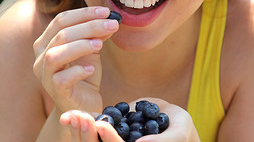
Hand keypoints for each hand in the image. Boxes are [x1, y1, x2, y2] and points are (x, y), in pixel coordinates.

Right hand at [32, 6, 118, 113]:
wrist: (83, 104)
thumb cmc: (84, 74)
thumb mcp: (91, 50)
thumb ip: (96, 34)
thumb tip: (109, 19)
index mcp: (46, 41)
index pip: (61, 20)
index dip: (84, 14)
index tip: (106, 12)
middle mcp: (40, 57)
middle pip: (61, 35)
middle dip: (89, 26)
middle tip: (112, 24)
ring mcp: (45, 75)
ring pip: (55, 55)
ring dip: (79, 46)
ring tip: (100, 44)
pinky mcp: (55, 92)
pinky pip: (61, 79)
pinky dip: (77, 71)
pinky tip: (91, 69)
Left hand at [60, 98, 199, 141]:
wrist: (173, 121)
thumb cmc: (181, 131)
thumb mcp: (177, 134)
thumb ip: (160, 141)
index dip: (109, 139)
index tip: (101, 124)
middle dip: (88, 133)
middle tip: (78, 117)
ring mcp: (113, 141)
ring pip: (93, 139)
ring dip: (81, 127)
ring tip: (72, 115)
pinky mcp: (110, 130)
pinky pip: (95, 127)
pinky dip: (84, 121)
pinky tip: (74, 114)